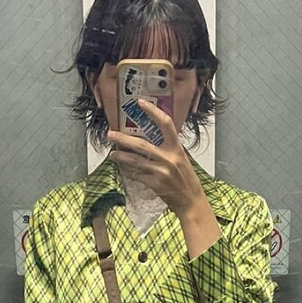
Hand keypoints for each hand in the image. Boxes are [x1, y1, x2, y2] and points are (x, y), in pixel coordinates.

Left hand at [107, 99, 206, 217]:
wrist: (190, 200)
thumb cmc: (186, 178)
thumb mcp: (181, 158)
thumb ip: (168, 147)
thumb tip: (150, 136)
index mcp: (177, 148)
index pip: (165, 124)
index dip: (153, 111)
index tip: (140, 102)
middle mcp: (169, 158)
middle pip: (142, 145)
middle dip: (124, 139)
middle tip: (111, 134)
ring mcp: (161, 172)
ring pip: (135, 161)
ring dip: (121, 156)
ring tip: (112, 153)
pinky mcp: (155, 184)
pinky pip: (137, 174)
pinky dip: (129, 170)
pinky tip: (123, 167)